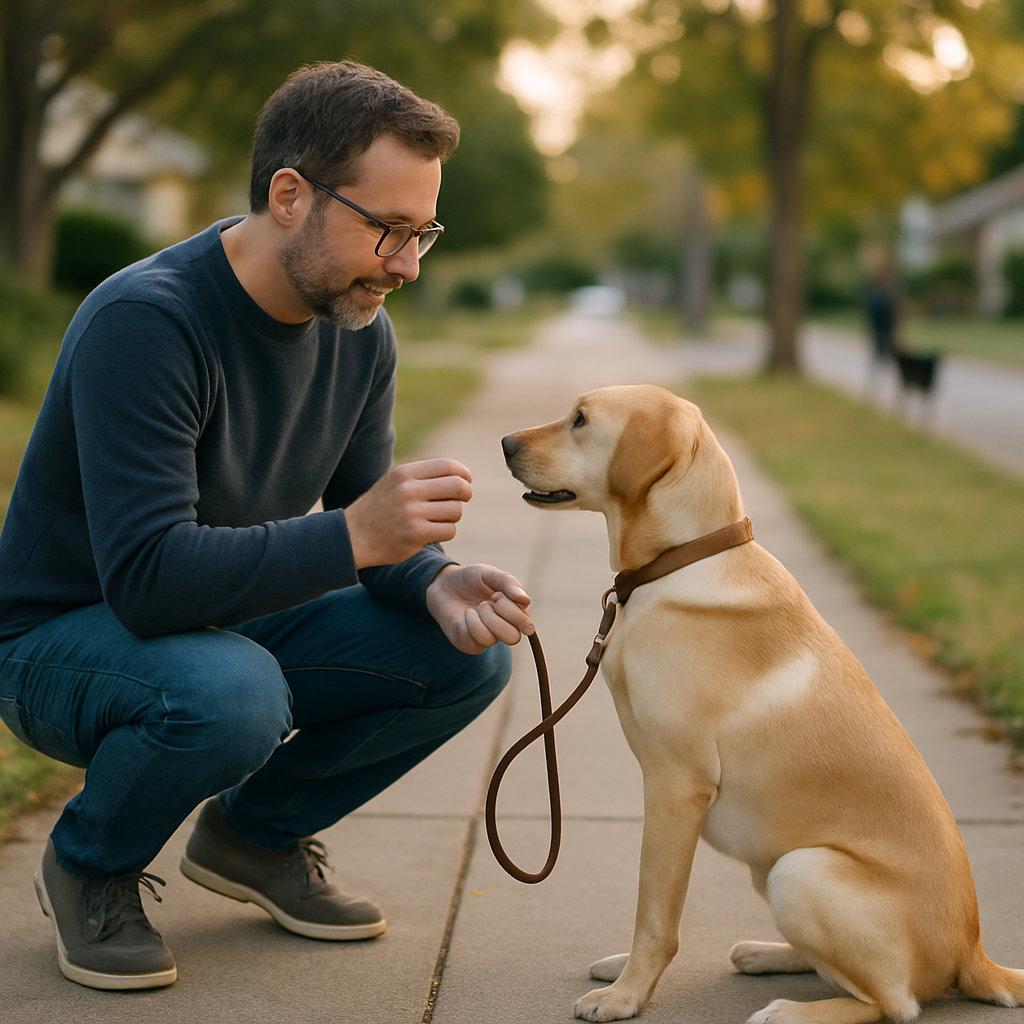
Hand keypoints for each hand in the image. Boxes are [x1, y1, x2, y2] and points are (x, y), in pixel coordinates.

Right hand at [346, 459, 472, 568]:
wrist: (353, 535)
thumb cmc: (380, 508)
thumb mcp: (395, 482)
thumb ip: (422, 476)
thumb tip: (460, 475)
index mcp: (404, 473)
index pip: (447, 466)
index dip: (463, 473)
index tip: (466, 481)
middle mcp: (408, 489)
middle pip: (458, 486)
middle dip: (466, 493)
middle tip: (462, 500)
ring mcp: (411, 512)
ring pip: (456, 510)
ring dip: (453, 516)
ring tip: (439, 518)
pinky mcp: (415, 534)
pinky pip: (449, 530)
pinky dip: (446, 531)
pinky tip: (433, 531)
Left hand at [426, 564, 533, 654]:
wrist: (443, 585)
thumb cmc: (470, 580)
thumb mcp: (490, 574)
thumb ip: (509, 583)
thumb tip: (526, 600)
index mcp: (515, 614)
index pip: (526, 625)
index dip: (513, 610)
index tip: (497, 594)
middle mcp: (504, 629)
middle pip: (514, 638)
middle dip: (499, 617)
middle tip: (487, 602)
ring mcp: (487, 638)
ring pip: (492, 639)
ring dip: (482, 618)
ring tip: (476, 607)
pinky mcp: (470, 644)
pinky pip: (475, 641)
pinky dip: (470, 623)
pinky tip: (467, 615)